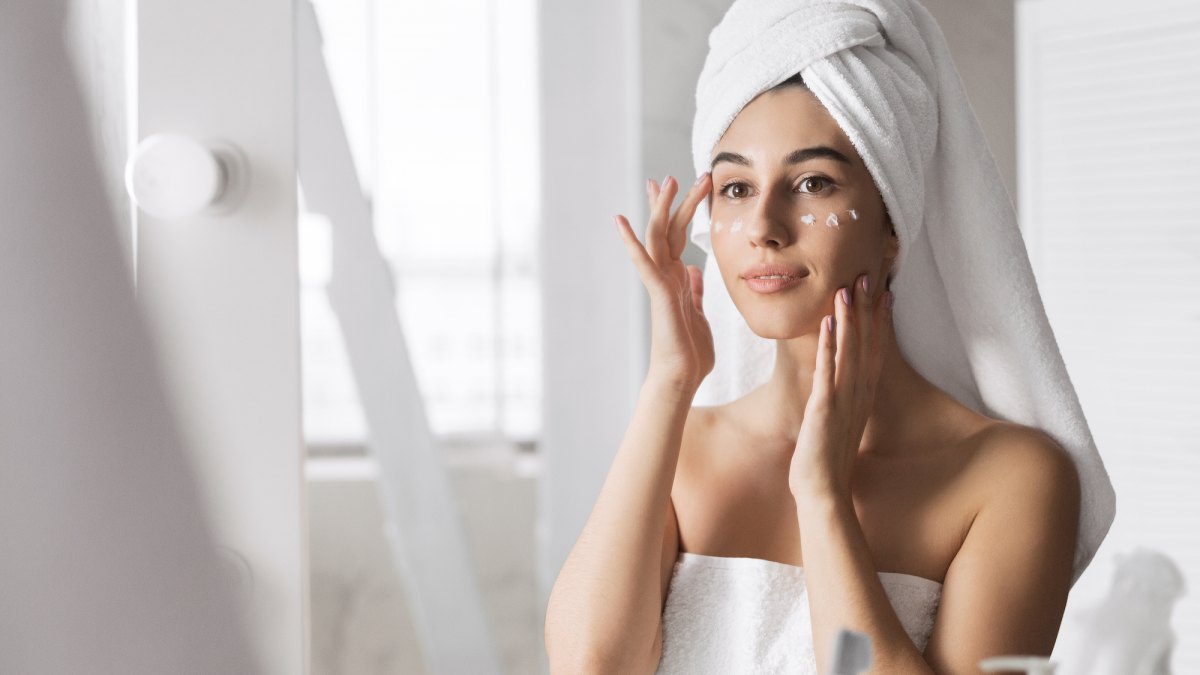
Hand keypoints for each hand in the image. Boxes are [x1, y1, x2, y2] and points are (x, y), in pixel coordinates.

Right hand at [613, 173, 714, 391]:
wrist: (681, 377)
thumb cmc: (690, 352)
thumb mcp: (698, 313)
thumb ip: (694, 291)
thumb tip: (692, 272)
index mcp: (675, 279)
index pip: (674, 237)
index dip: (676, 211)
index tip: (678, 187)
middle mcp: (664, 276)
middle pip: (666, 230)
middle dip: (672, 202)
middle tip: (675, 174)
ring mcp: (659, 283)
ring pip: (658, 238)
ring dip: (662, 209)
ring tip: (668, 181)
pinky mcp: (657, 293)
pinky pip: (643, 263)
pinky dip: (632, 242)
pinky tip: (621, 221)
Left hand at [789, 274, 894, 499]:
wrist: (824, 495)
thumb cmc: (826, 464)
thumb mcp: (837, 426)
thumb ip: (840, 405)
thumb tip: (836, 392)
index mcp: (861, 398)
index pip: (875, 352)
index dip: (879, 322)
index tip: (883, 294)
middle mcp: (858, 395)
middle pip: (867, 344)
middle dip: (866, 309)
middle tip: (868, 276)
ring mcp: (843, 401)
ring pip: (849, 352)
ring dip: (848, 319)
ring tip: (847, 288)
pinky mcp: (824, 410)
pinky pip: (827, 372)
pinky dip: (828, 347)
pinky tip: (826, 325)